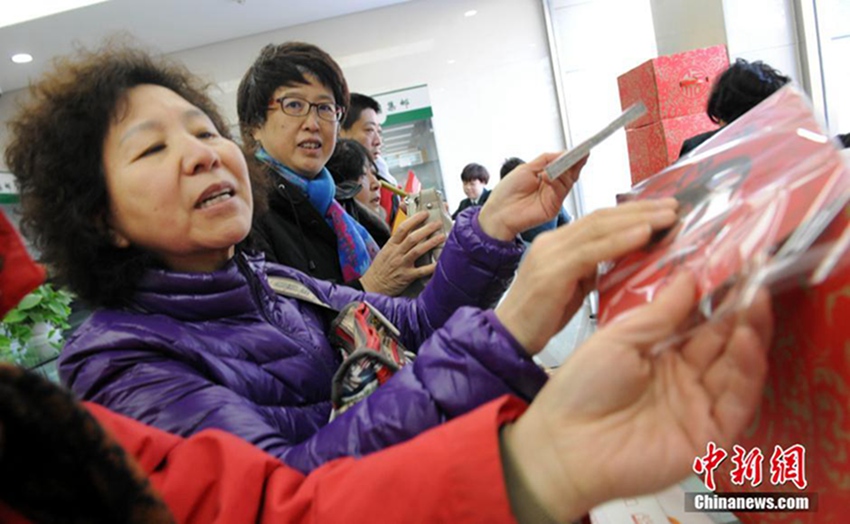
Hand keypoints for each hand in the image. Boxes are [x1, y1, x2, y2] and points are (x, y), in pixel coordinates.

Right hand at [360, 211, 445, 295]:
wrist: (372, 287)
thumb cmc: (379, 270)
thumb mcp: (385, 252)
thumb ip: (397, 242)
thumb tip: (410, 232)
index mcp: (391, 246)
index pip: (403, 228)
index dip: (414, 219)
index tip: (424, 214)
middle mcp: (396, 254)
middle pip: (412, 238)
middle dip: (426, 229)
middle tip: (437, 223)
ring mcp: (402, 265)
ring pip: (417, 250)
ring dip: (430, 243)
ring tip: (441, 237)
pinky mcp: (407, 277)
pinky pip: (421, 271)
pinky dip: (431, 266)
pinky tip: (440, 262)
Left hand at [478, 152, 587, 240]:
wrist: (498, 212)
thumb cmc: (507, 192)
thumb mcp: (526, 168)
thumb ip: (545, 160)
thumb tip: (563, 152)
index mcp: (545, 176)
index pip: (563, 165)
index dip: (572, 157)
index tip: (582, 149)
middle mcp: (551, 187)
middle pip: (569, 173)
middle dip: (575, 162)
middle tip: (581, 153)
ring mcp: (553, 197)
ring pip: (567, 181)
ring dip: (566, 170)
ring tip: (562, 163)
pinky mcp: (553, 207)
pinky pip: (561, 192)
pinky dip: (556, 182)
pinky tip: (548, 177)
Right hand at [496, 199, 678, 353]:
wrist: (508, 336)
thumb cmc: (540, 317)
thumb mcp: (574, 287)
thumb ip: (594, 269)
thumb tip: (625, 259)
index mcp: (558, 243)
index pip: (600, 219)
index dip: (633, 212)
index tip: (662, 209)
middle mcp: (552, 241)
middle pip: (603, 217)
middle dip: (641, 209)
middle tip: (674, 206)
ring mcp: (550, 253)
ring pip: (599, 228)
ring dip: (638, 220)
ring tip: (668, 216)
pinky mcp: (552, 271)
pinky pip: (591, 251)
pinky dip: (619, 241)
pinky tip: (643, 234)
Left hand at [504, 272, 772, 521]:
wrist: (565, 444)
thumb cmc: (582, 388)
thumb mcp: (620, 339)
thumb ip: (659, 313)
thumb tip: (690, 274)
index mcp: (661, 353)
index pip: (700, 321)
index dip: (718, 295)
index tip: (734, 262)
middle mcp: (685, 378)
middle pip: (724, 341)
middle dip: (743, 309)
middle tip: (759, 274)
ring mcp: (699, 406)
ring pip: (738, 367)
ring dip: (751, 333)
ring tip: (758, 299)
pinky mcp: (710, 435)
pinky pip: (738, 401)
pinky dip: (748, 370)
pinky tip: (747, 339)